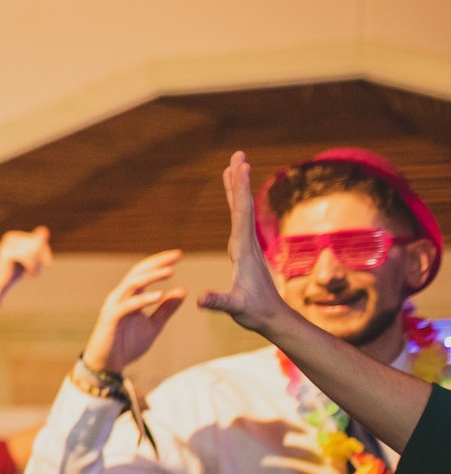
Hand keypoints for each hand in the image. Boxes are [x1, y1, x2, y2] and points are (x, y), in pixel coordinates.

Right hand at [0, 227, 51, 304]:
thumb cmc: (15, 271)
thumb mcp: (30, 257)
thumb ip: (37, 244)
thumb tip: (44, 228)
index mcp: (15, 235)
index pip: (39, 239)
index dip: (45, 253)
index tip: (45, 264)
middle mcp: (10, 236)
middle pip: (37, 244)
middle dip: (40, 259)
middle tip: (36, 272)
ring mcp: (7, 244)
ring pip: (33, 251)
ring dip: (36, 265)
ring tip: (31, 274)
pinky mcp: (6, 252)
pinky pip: (27, 257)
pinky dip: (31, 267)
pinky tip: (27, 275)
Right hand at [83, 250, 186, 373]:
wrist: (108, 365)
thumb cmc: (127, 344)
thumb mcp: (154, 325)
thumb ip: (166, 309)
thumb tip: (182, 291)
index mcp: (130, 296)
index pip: (143, 272)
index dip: (159, 262)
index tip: (178, 254)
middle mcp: (120, 297)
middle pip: (137, 272)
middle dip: (157, 263)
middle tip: (176, 256)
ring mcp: (114, 306)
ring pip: (132, 284)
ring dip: (151, 276)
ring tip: (170, 272)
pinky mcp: (111, 319)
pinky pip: (127, 305)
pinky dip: (143, 299)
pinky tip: (159, 296)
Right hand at [199, 151, 290, 332]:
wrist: (273, 318)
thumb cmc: (254, 313)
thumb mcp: (235, 308)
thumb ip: (219, 302)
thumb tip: (201, 299)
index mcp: (243, 250)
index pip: (241, 213)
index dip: (240, 189)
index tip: (240, 166)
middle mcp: (246, 243)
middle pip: (242, 205)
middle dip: (239, 180)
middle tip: (239, 154)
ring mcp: (247, 246)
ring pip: (241, 211)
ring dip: (237, 189)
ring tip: (233, 167)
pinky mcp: (245, 251)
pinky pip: (238, 221)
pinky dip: (235, 205)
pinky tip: (233, 201)